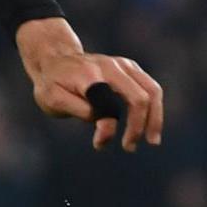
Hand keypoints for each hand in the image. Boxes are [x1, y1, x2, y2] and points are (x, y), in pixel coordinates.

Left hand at [17, 17, 163, 150]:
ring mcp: (124, 64)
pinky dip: (154, 109)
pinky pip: (151, 87)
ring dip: (154, 118)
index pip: (109, 102)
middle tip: (129, 147)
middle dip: (138, 126)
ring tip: (152, 141)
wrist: (55, 59)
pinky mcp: (131, 67)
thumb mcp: (53, 100)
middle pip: (140, 97)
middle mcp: (111, 66)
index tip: (98, 143)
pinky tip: (149, 127)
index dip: (109, 126)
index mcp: (90, 75)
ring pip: (153, 90)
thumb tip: (106, 126)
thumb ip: (80, 111)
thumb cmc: (52, 83)